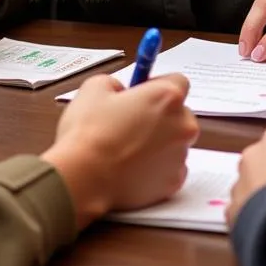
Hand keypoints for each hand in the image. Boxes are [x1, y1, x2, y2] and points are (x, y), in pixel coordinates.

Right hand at [42, 73, 198, 228]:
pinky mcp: (172, 183)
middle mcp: (182, 126)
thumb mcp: (95, 87)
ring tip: (128, 148)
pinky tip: (133, 166)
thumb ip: (116, 83)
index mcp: (167, 97)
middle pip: (180, 114)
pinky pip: (171, 169)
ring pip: (175, 143)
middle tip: (133, 121)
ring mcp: (179, 157)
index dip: (158, 85)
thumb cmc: (90, 133)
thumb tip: (120, 92)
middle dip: (161, 116)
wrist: (84, 178)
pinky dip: (157, 167)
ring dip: (159, 142)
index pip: (179, 82)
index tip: (144, 92)